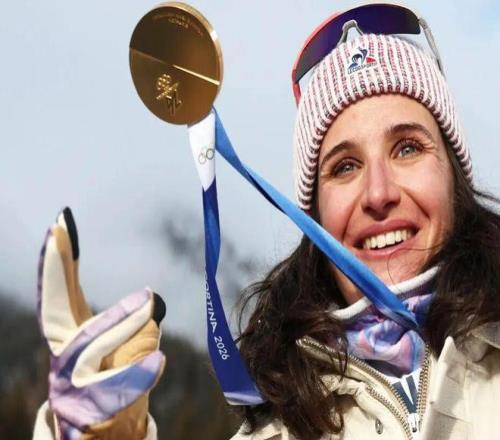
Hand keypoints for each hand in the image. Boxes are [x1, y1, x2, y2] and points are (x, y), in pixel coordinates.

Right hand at [37, 207, 165, 438]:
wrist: (109, 437)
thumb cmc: (119, 386)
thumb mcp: (128, 348)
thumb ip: (135, 323)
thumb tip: (154, 303)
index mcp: (73, 338)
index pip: (63, 292)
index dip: (59, 258)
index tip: (61, 221)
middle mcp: (63, 359)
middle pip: (61, 315)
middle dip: (62, 273)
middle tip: (75, 242)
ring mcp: (69, 388)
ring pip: (90, 350)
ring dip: (120, 325)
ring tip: (149, 303)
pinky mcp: (87, 415)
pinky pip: (112, 392)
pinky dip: (135, 375)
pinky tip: (158, 360)